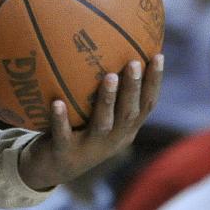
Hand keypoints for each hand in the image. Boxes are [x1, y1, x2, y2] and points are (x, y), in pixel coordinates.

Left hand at [17, 55, 162, 190]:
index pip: (146, 105)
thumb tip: (106, 42)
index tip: (158, 55)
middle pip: (129, 113)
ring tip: (109, 76)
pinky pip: (63, 134)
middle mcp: (112, 140)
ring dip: (107, 100)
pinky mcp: (65, 152)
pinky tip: (56, 102)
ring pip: (102, 124)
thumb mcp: (94, 113)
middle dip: (134, 88)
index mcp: (124, 129)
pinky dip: (61, 119)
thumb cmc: (77, 130)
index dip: (154, 83)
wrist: (52, 167)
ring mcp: (89, 148)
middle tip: (134, 62)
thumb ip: (103, 89)